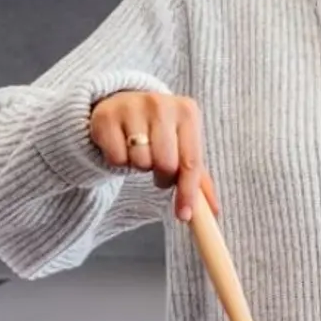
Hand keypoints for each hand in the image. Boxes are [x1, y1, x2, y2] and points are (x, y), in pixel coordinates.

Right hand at [89, 91, 216, 222]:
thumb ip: (197, 177)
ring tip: (139, 152)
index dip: (188, 192)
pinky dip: (119, 161)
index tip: (184, 215)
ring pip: (140, 162)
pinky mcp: (106, 116)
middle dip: (162, 176)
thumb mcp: (182, 144)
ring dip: (139, 166)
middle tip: (157, 170)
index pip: (191, 161)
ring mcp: (132, 107)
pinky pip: (117, 158)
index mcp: (187, 111)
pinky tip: (122, 146)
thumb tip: (213, 210)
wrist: (123, 104)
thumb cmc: (159, 130)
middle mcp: (161, 104)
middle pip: (165, 164)